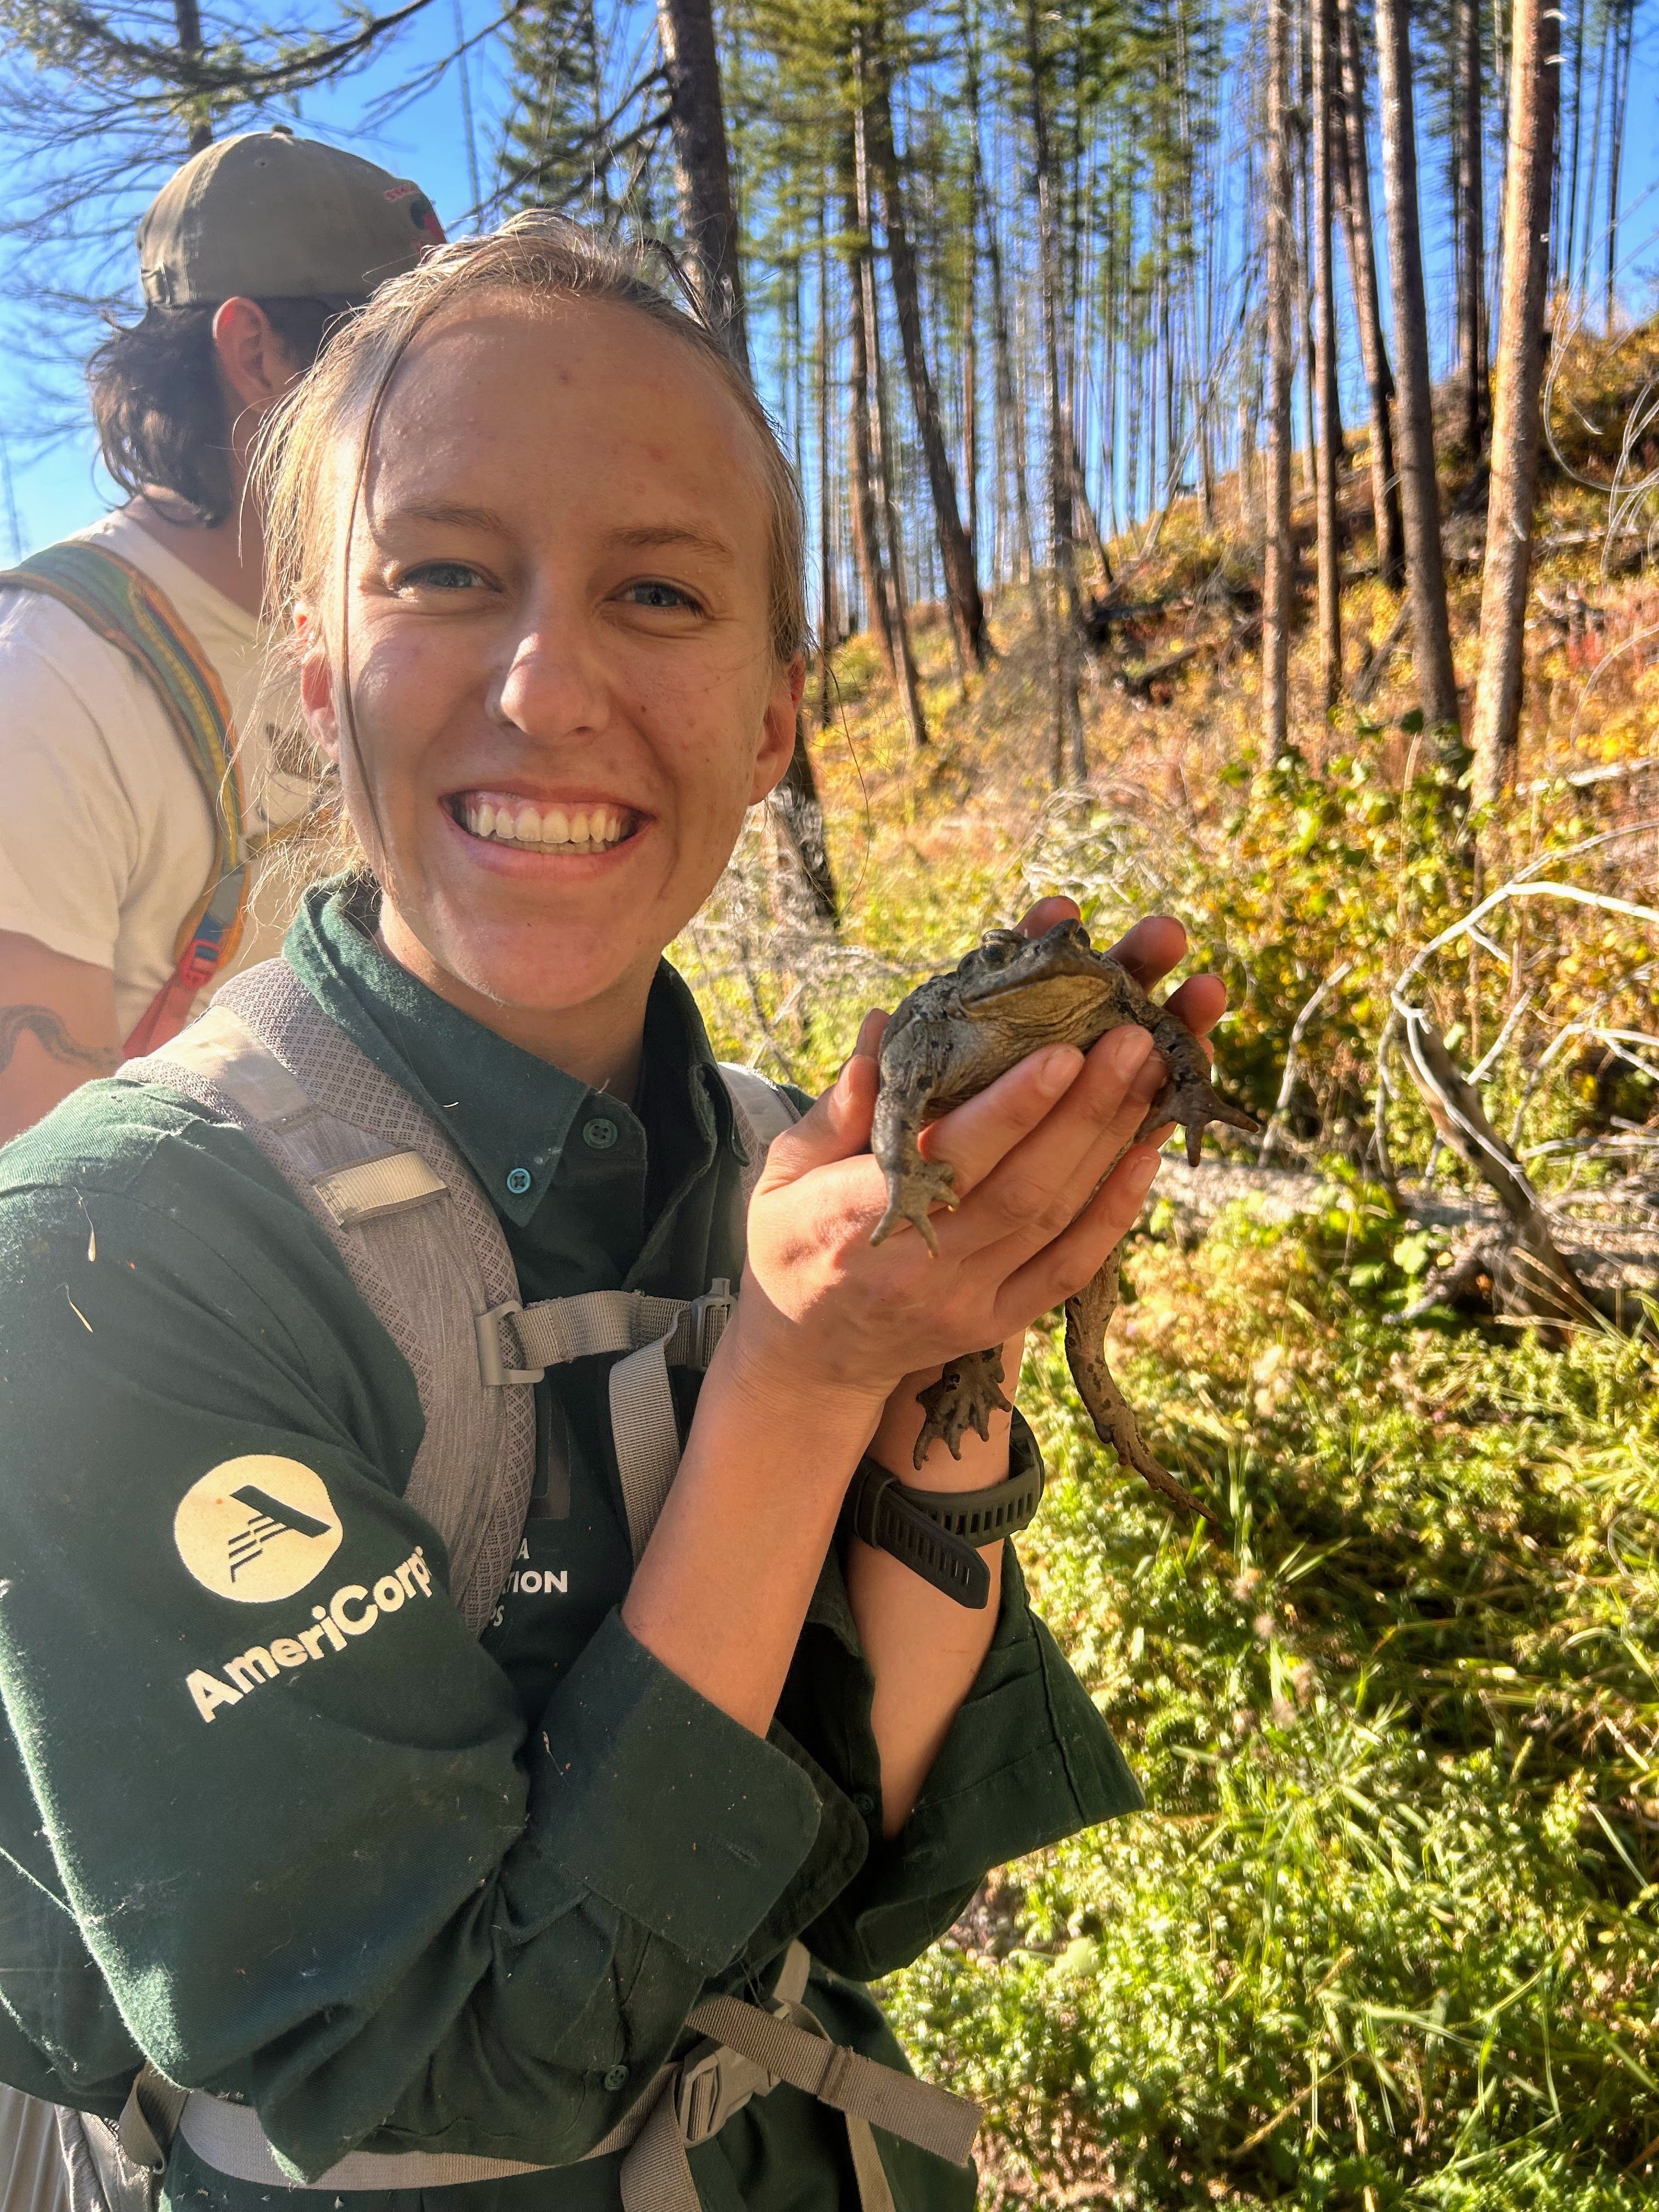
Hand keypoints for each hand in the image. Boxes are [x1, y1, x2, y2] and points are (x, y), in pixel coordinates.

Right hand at [723, 898, 1226, 1432]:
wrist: (807, 1360)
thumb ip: (838, 1106)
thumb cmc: (792, 1244)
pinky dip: (1115, 1212)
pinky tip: (1147, 1154)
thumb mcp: (785, 1172)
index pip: (950, 1162)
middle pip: (1023, 1188)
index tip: (1061, 1051)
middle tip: (1137, 1038)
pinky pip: (1071, 1267)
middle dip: (1087, 1111)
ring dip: (1111, 1144)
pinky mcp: (999, 1323)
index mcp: (858, 1222)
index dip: (1012, 1110)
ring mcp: (968, 1302)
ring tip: (1156, 1071)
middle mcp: (923, 1269)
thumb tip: (885, 1025)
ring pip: (1056, 1220)